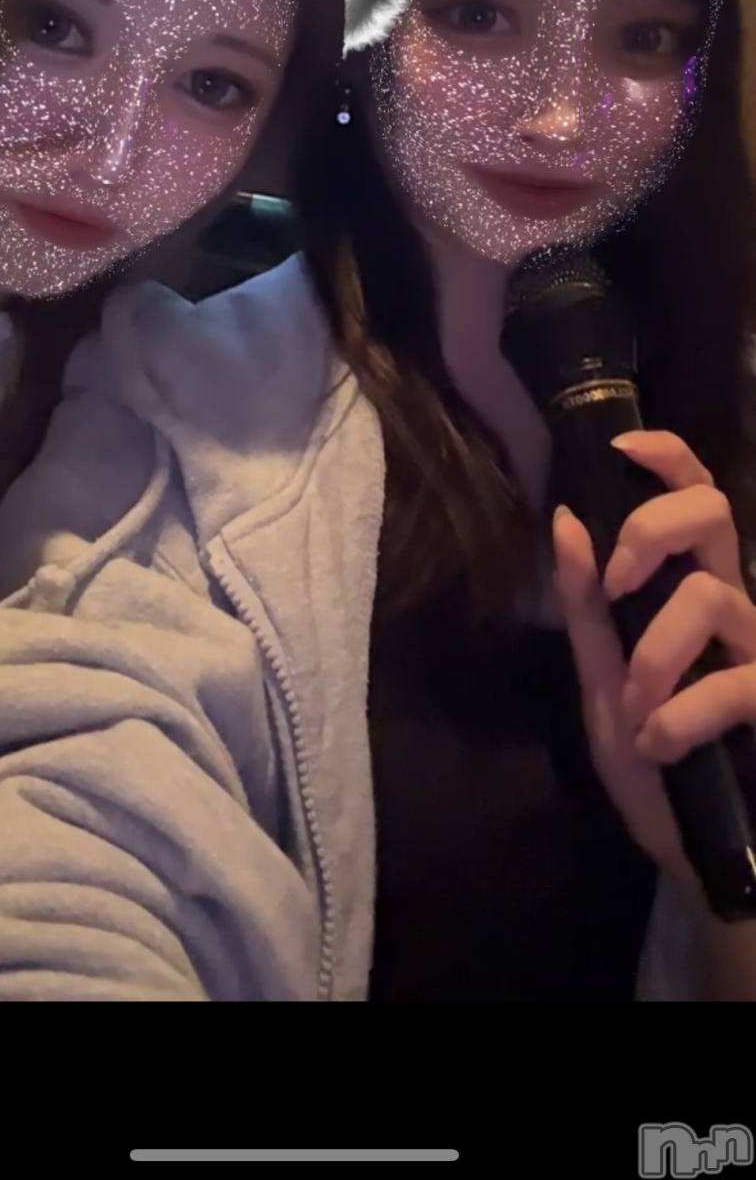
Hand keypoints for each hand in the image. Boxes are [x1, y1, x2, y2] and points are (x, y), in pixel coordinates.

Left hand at [552, 429, 755, 891]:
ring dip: (656, 652)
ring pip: (710, 597)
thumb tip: (567, 516)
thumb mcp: (603, 686)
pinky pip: (735, 682)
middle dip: (653, 528)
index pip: (695, 495)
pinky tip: (661, 746)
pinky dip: (684, 712)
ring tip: (636, 707)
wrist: (703, 854)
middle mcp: (733, 605)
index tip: (621, 448)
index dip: (667, 456)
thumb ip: (586, 607)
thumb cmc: (657, 767)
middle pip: (715, 512)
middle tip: (619, 579)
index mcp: (689, 590)